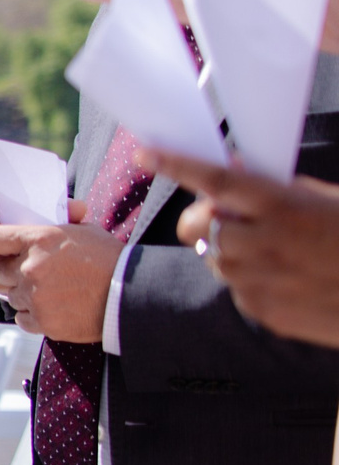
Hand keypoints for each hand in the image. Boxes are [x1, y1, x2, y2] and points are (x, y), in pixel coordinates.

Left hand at [0, 197, 114, 340]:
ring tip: (52, 288)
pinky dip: (32, 313)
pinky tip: (55, 305)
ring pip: (9, 295)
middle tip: (25, 271)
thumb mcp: (79, 229)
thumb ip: (46, 228)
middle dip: (6, 271)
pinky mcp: (42, 322)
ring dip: (23, 292)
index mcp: (38, 239)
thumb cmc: (108, 258)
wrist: (131, 295)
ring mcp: (35, 297)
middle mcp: (31, 267)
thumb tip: (21, 223)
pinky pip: (22, 317)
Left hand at [149, 146, 338, 348]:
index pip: (215, 180)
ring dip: (231, 250)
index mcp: (284, 205)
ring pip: (215, 258)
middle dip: (205, 218)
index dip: (176, 164)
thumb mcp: (330, 201)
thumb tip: (232, 171)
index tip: (144, 152)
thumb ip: (280, 189)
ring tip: (279, 251)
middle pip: (199, 225)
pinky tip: (291, 279)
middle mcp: (263, 243)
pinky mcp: (262, 312)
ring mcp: (259, 281)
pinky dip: (252, 279)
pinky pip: (238, 289)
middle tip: (230, 216)